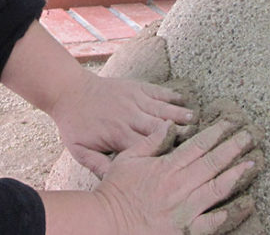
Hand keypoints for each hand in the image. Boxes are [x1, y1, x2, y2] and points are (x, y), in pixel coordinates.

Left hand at [50, 69, 195, 177]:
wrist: (69, 91)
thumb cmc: (75, 123)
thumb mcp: (79, 149)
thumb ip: (98, 165)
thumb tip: (114, 182)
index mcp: (119, 135)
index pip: (148, 148)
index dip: (165, 154)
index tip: (182, 162)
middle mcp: (129, 116)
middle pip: (160, 128)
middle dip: (179, 134)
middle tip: (200, 140)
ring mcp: (133, 99)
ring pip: (161, 108)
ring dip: (179, 114)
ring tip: (196, 119)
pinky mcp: (133, 86)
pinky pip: (155, 90)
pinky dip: (169, 94)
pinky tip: (183, 98)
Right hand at [93, 120, 259, 234]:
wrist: (109, 222)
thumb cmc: (116, 190)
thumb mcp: (127, 158)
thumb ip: (150, 142)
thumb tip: (169, 125)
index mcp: (165, 167)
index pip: (197, 146)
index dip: (215, 133)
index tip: (228, 123)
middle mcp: (179, 185)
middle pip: (212, 163)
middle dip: (232, 148)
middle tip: (248, 136)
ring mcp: (185, 209)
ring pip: (217, 188)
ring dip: (236, 175)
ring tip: (252, 164)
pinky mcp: (186, 229)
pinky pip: (214, 221)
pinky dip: (231, 212)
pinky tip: (245, 203)